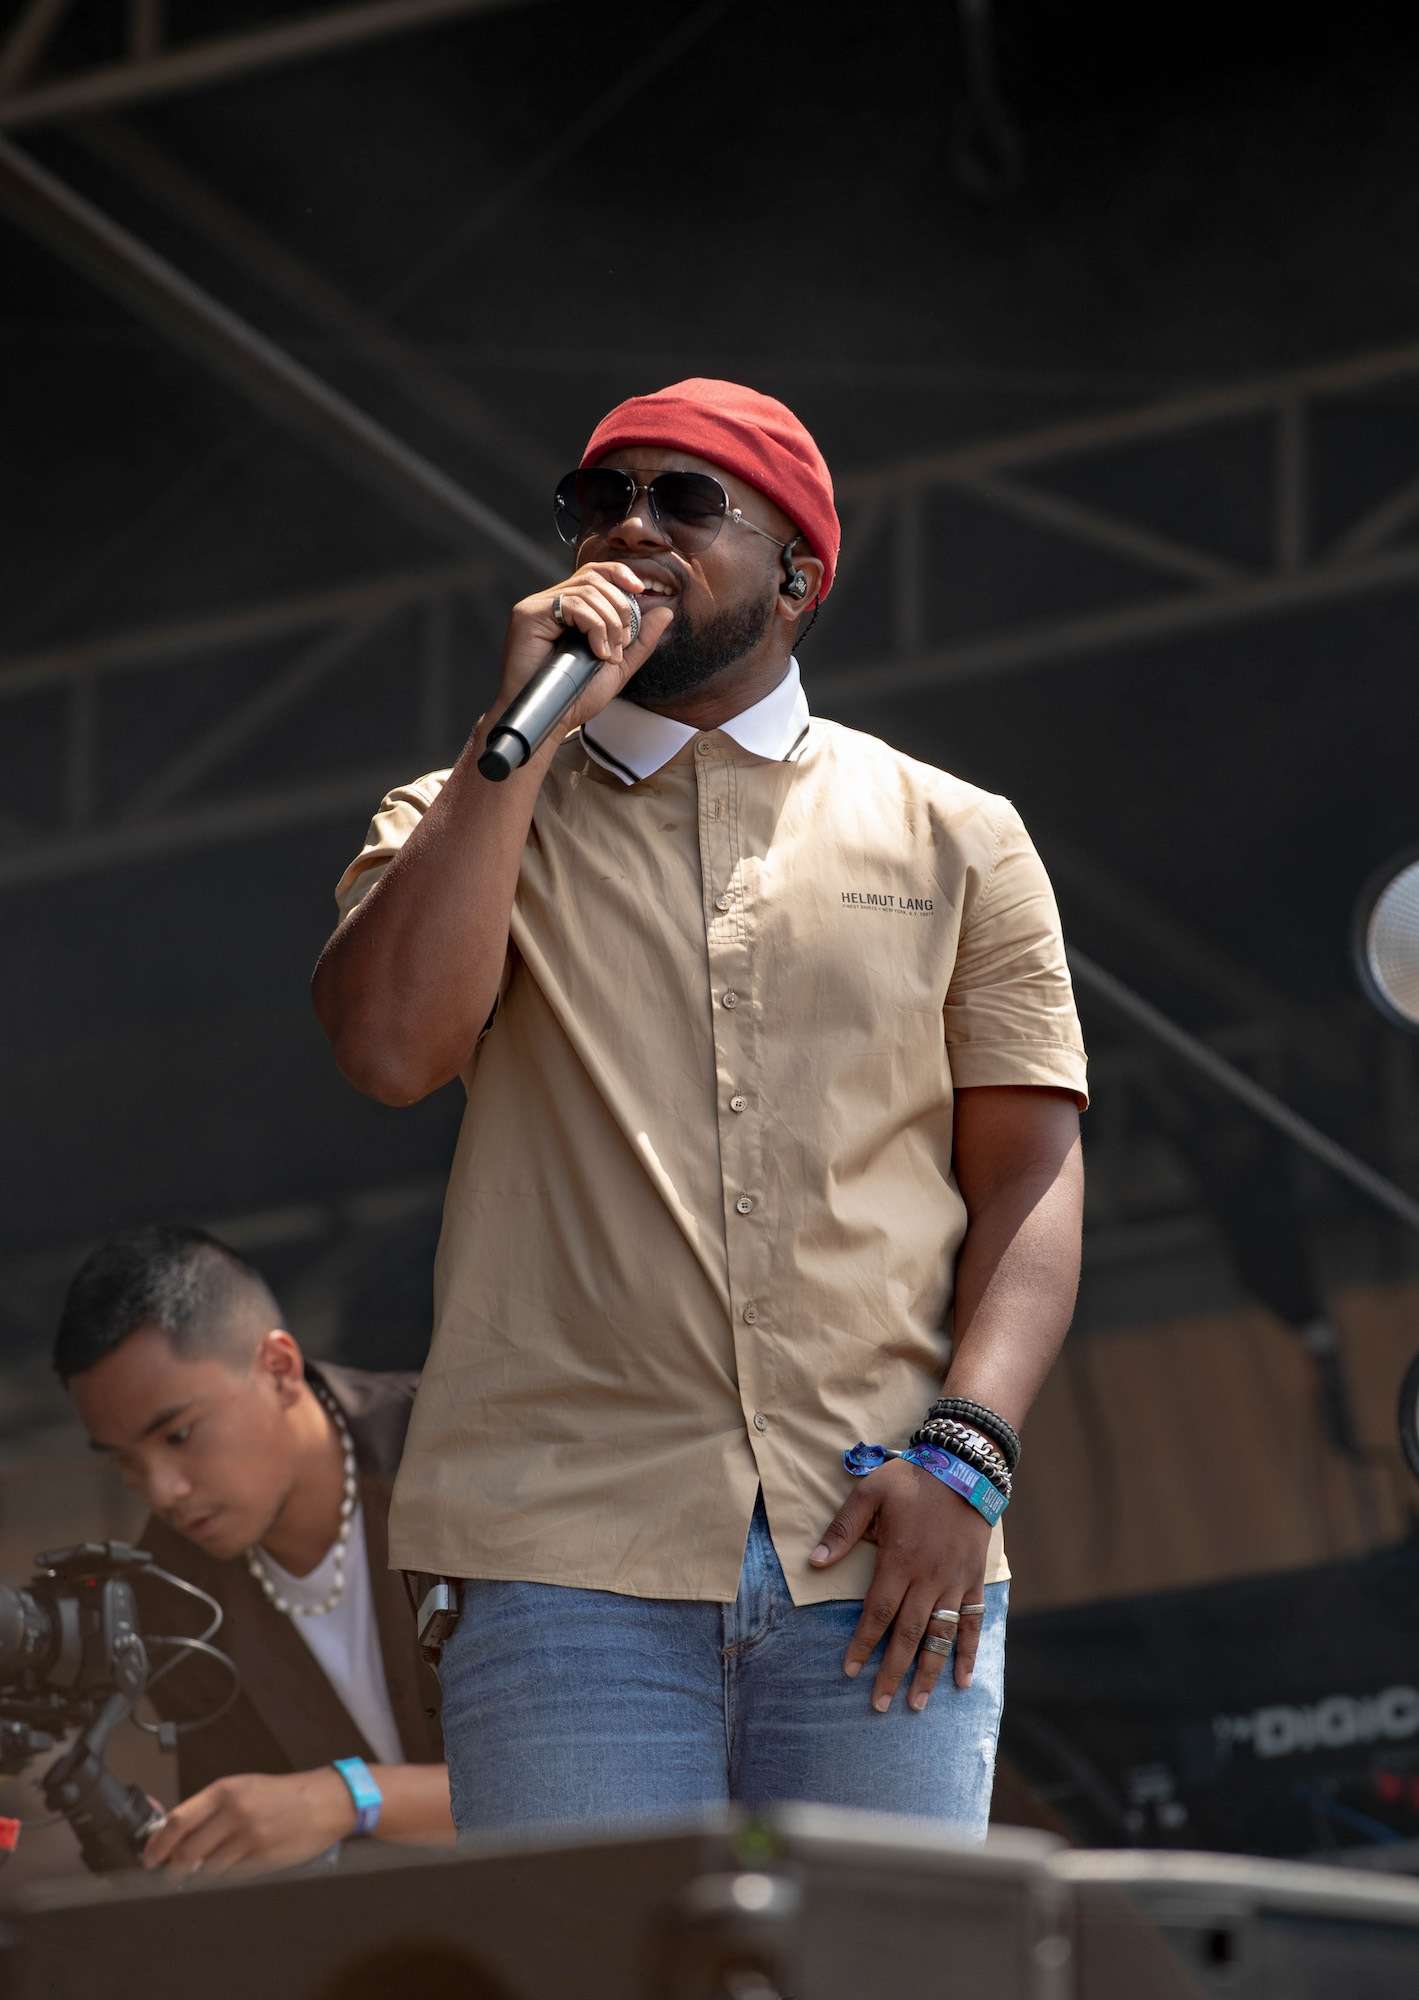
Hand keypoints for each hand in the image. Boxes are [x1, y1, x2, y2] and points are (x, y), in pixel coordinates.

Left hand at [141, 1768, 356, 1879]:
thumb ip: (211, 1809)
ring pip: (205, 1868)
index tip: (149, 1857)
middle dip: (173, 1868)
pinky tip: (226, 1870)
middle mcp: (234, 1812)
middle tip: (169, 1873)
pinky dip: (221, 1877)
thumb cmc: (282, 1794)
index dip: (157, 1844)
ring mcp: (248, 1837)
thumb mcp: (244, 1789)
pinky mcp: (260, 1858)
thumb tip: (178, 1834)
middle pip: (187, 1851)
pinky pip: (229, 1876)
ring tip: (198, 1873)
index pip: (178, 1820)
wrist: (323, 1801)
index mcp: (226, 1790)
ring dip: (197, 1875)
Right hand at [495, 560, 676, 741]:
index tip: (641, 590)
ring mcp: (538, 607)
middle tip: (623, 643)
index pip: (595, 574)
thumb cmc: (575, 697)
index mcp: (569, 610)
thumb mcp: (619, 665)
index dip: (620, 574)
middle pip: (595, 578)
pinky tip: (597, 652)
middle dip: (620, 608)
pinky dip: (594, 626)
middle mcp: (551, 603)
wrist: (552, 720)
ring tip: (609, 654)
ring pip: (587, 590)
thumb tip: (665, 611)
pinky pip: (572, 603)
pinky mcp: (529, 614)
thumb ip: (641, 639)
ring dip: (610, 623)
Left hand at [809, 1457, 990, 1711]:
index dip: (863, 1644)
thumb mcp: (870, 1493)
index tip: (850, 1671)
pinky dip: (967, 1652)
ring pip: (940, 1636)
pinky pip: (972, 1622)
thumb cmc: (913, 1480)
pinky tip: (962, 1680)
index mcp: (899, 1561)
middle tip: (879, 1705)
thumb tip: (815, 1561)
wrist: (965, 1467)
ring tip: (917, 1704)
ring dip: (928, 1672)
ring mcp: (954, 1583)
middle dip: (893, 1672)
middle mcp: (927, 1579)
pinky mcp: (974, 1580)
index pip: (877, 1613)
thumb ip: (843, 1529)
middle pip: (908, 1635)